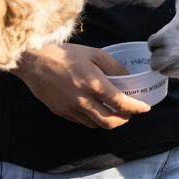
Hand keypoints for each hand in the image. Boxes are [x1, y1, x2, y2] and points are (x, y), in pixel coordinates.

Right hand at [11, 43, 150, 128]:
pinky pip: (81, 122)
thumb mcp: (95, 53)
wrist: (33, 61)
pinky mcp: (60, 112)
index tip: (145, 108)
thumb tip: (128, 79)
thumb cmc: (65, 54)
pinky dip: (93, 119)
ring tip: (115, 112)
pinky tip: (97, 110)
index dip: (136, 108)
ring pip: (95, 125)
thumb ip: (114, 67)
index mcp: (93, 84)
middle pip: (109, 121)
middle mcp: (82, 100)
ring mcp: (70, 109)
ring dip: (109, 121)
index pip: (120, 102)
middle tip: (130, 113)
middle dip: (124, 120)